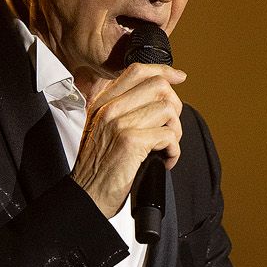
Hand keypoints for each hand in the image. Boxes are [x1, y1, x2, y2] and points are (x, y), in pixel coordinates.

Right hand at [71, 63, 185, 217]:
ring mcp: (119, 123)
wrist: (86, 195)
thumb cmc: (98, 168)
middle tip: (168, 131)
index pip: (137, 71)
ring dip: (175, 133)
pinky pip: (168, 136)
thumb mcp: (102, 129)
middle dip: (174, 109)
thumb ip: (122, 109)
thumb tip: (159, 96)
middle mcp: (109, 108)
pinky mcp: (130, 141)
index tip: (179, 77)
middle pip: (159, 87)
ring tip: (164, 149)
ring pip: (168, 111)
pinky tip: (164, 161)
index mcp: (102, 102)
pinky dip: (173, 152)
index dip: (164, 71)